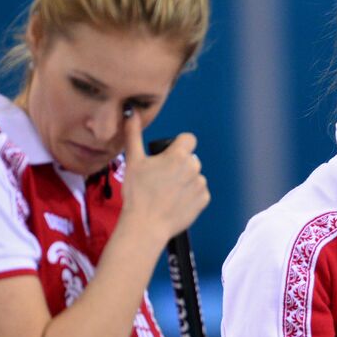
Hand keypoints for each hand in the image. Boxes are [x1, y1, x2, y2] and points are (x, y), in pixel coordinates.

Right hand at [117, 112, 208, 240]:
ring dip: (184, 180)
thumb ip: (134, 134)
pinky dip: (190, 195)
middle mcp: (193, 167)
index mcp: (178, 156)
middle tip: (161, 179)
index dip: (178, 145)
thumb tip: (132, 112)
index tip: (168, 155)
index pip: (188, 139)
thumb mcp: (133, 161)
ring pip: (194, 176)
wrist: (146, 224)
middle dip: (178, 165)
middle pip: (189, 159)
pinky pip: (199, 192)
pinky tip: (175, 201)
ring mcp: (200, 184)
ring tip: (166, 192)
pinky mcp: (204, 199)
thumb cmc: (137, 193)